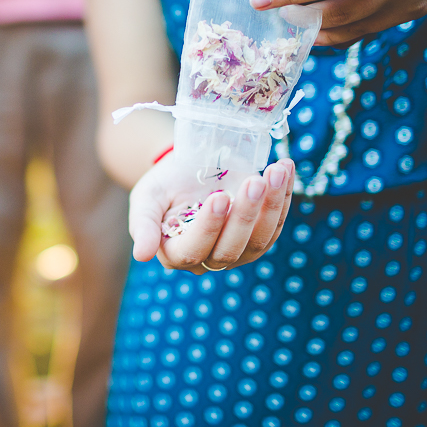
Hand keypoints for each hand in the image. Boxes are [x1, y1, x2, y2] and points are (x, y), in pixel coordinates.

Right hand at [128, 156, 294, 272]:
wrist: (187, 168)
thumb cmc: (163, 184)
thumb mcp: (146, 198)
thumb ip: (143, 225)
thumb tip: (141, 255)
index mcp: (175, 253)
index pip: (193, 250)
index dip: (208, 227)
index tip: (219, 196)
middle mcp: (208, 258)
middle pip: (231, 249)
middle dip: (245, 214)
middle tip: (254, 181)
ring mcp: (238, 250)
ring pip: (259, 241)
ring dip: (271, 206)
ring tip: (275, 171)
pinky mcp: (260, 236)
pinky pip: (276, 224)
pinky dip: (283, 197)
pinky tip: (285, 170)